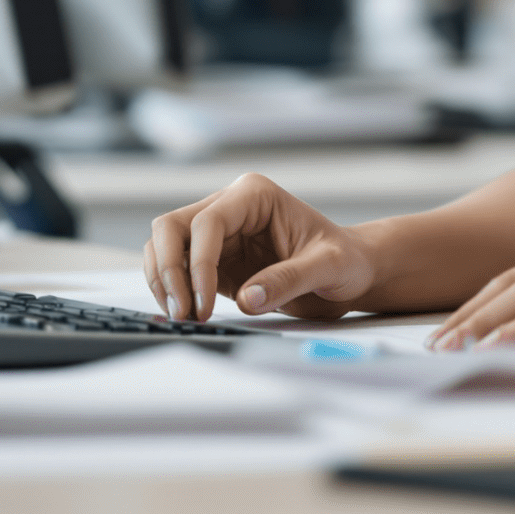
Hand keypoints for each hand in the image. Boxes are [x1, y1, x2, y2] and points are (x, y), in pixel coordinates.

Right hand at [143, 173, 381, 321]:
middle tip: (183, 312)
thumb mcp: (329, 267)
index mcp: (254, 195)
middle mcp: (229, 207)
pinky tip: (186, 314)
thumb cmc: (344, 260)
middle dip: (169, 270)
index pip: (207, 223)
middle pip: (171, 227)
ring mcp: (217, 234)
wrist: (350, 271)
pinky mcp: (213, 261)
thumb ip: (290, 280)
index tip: (204, 304)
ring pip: (164, 246)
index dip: (198, 264)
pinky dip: (171, 290)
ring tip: (184, 317)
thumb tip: (248, 299)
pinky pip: (176, 269)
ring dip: (164, 281)